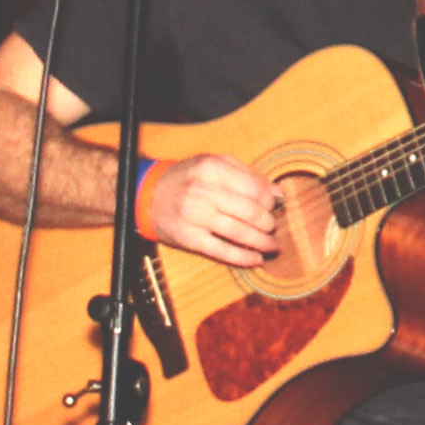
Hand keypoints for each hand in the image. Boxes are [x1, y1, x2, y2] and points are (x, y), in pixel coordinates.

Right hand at [138, 152, 282, 267]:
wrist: (147, 196)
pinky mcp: (189, 238)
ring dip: (261, 242)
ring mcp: (194, 216)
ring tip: (271, 246)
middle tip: (272, 227)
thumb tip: (277, 193)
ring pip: (239, 232)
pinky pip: (223, 251)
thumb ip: (246, 174)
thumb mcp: (213, 165)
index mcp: (211, 168)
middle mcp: (202, 191)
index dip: (269, 201)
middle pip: (250, 212)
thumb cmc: (186, 179)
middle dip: (268, 223)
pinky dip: (243, 257)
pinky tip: (256, 259)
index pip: (254, 188)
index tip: (273, 207)